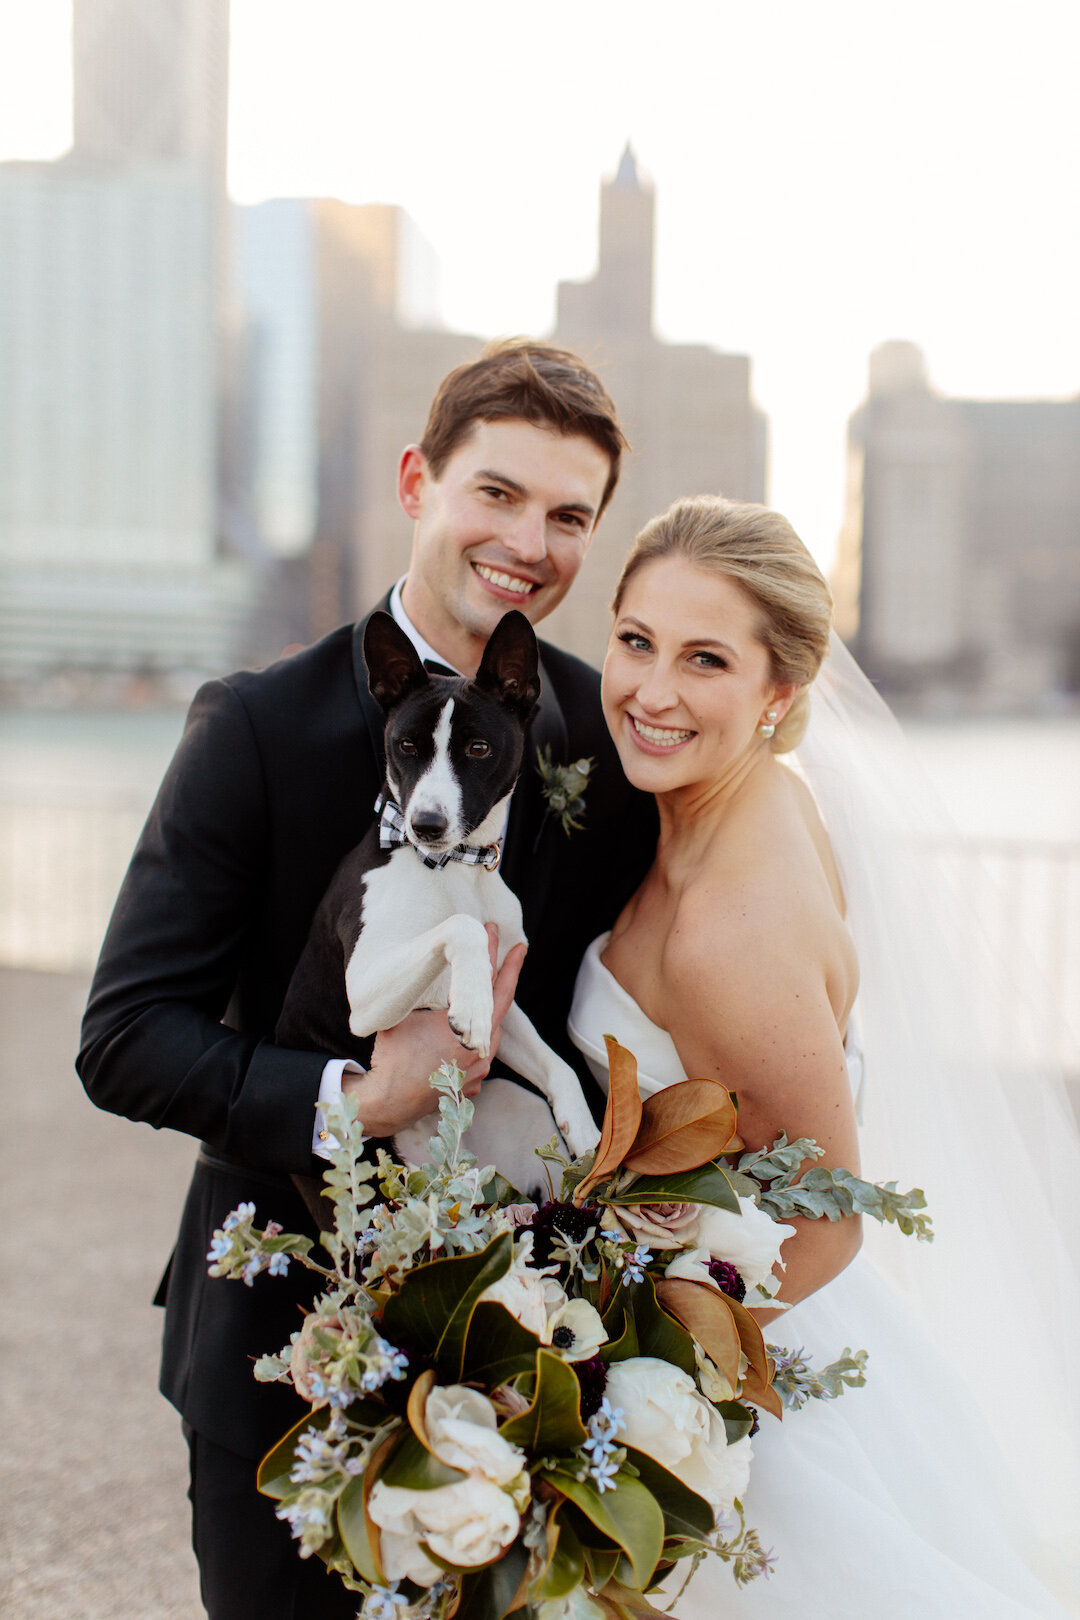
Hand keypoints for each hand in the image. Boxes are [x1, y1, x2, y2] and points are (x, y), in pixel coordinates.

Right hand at [344, 925, 525, 1136]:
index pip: (492, 986)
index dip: (499, 958)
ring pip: (490, 1035)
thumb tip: (426, 977)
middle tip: (513, 952)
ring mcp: (478, 1071)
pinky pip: (478, 1059)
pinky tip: (458, 1040)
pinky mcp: (471, 1087)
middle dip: (501, 979)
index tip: (505, 937)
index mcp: (467, 1029)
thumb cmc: (395, 1055)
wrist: (388, 1101)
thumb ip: (425, 999)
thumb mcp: (406, 1015)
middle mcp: (480, 1050)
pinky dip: (473, 1045)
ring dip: (485, 1017)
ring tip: (476, 1000)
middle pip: (498, 1009)